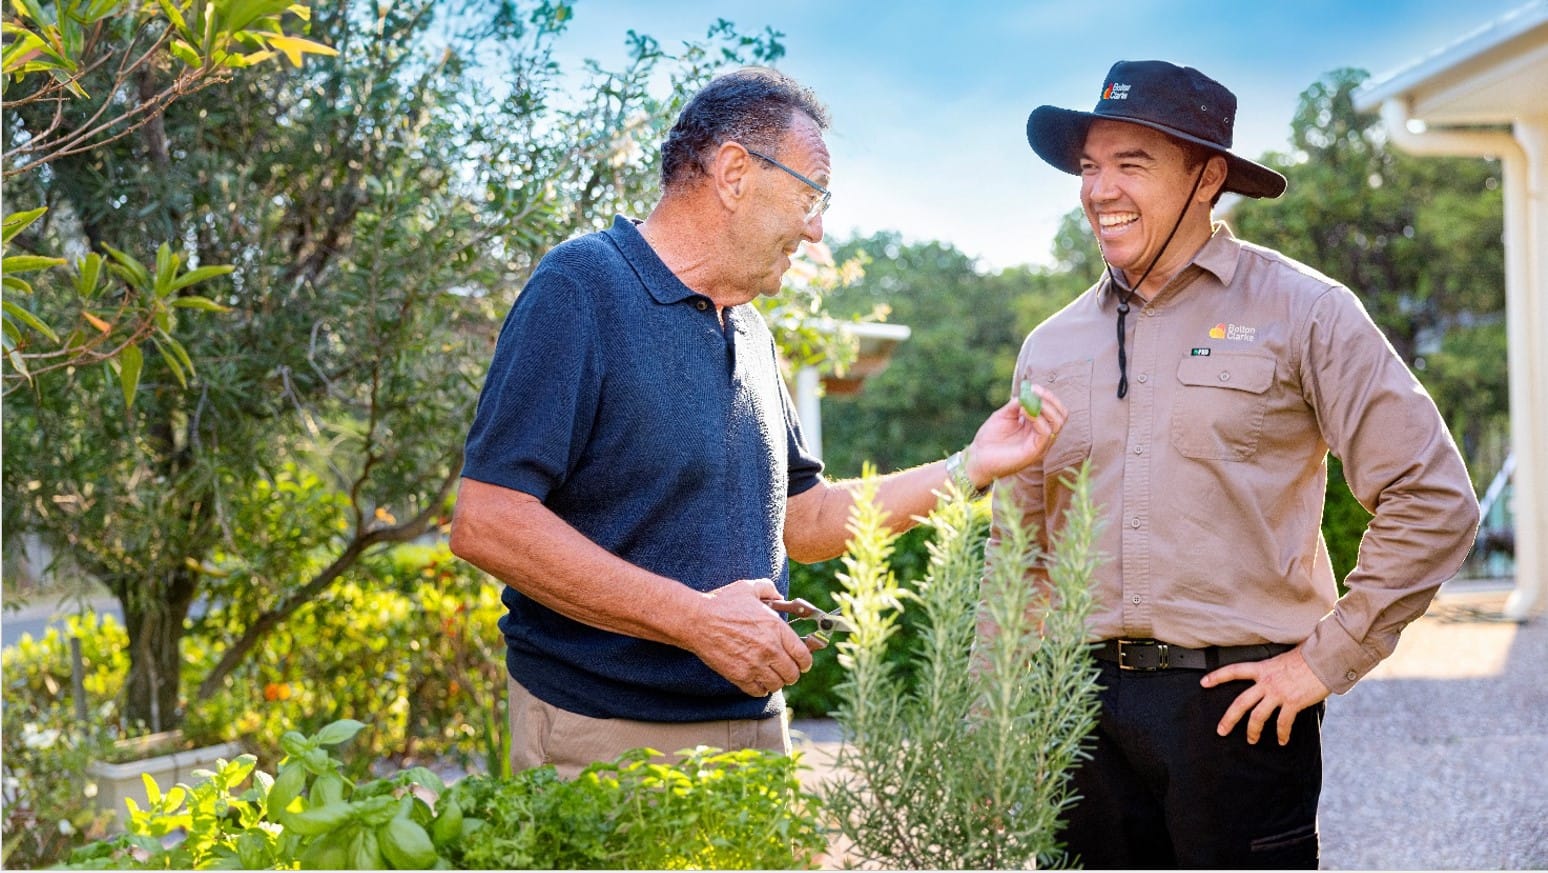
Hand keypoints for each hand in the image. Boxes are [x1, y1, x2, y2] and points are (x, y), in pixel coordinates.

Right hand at [683, 578, 813, 696]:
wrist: (697, 620)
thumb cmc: (722, 603)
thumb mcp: (748, 588)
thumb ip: (768, 589)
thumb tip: (778, 596)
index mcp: (776, 628)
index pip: (803, 655)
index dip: (805, 661)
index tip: (802, 663)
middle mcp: (770, 649)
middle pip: (793, 674)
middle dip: (791, 673)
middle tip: (785, 669)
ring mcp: (755, 665)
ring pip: (777, 685)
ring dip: (776, 681)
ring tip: (770, 675)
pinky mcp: (740, 676)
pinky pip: (759, 691)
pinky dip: (760, 688)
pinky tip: (757, 680)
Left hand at [964, 385, 1067, 483]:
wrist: (977, 457)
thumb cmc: (990, 438)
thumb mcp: (1003, 415)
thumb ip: (1016, 405)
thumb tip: (1027, 394)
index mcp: (1037, 426)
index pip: (1055, 410)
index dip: (1048, 396)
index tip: (1033, 387)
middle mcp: (1042, 436)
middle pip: (1061, 416)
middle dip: (1050, 400)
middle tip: (1034, 392)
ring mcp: (1040, 445)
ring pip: (1057, 423)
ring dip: (1045, 408)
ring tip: (1026, 403)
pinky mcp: (1035, 453)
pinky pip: (1046, 434)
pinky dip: (1038, 419)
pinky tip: (1023, 412)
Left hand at [1200, 648, 1330, 744]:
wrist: (1324, 658)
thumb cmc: (1307, 656)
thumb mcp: (1283, 658)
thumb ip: (1274, 669)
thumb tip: (1273, 675)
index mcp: (1262, 668)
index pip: (1234, 671)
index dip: (1217, 677)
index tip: (1204, 683)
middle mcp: (1266, 681)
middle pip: (1240, 703)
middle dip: (1229, 719)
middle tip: (1221, 730)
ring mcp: (1278, 693)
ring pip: (1258, 716)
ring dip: (1253, 731)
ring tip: (1251, 740)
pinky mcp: (1293, 702)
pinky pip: (1283, 723)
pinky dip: (1282, 734)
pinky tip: (1282, 741)